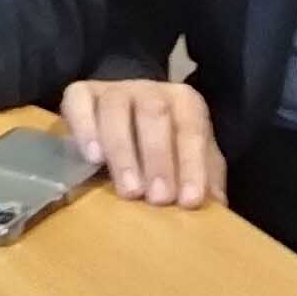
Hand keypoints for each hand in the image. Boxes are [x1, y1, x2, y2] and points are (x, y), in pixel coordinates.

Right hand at [62, 79, 222, 207]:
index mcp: (184, 102)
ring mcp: (113, 88)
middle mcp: (149, 89)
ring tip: (129, 191)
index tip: (189, 201)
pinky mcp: (80, 92)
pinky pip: (79, 102)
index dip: (191, 165)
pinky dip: (85, 128)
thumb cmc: (165, 144)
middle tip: (157, 199)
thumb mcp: (191, 157)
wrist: (126, 114)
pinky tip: (92, 158)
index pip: (191, 130)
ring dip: (123, 152)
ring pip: (116, 110)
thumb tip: (217, 206)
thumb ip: (206, 176)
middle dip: (158, 158)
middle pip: (153, 114)